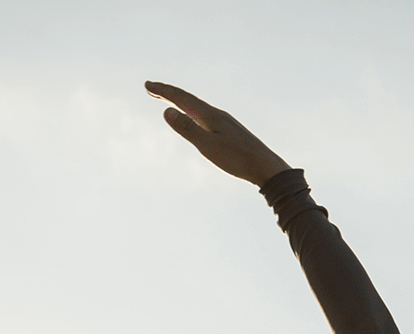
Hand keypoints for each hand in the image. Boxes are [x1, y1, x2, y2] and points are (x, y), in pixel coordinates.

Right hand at [146, 82, 291, 186]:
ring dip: (181, 102)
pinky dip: (193, 113)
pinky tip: (196, 119)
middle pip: (189, 100)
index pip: (182, 99)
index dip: (163, 92)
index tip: (147, 86)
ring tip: (169, 101)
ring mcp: (225, 122)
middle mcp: (217, 114)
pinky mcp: (230, 131)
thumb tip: (167, 110)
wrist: (266, 167)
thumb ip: (187, 128)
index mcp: (210, 115)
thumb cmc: (237, 159)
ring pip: (197, 108)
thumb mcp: (207, 145)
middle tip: (151, 89)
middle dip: (169, 94)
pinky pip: (205, 116)